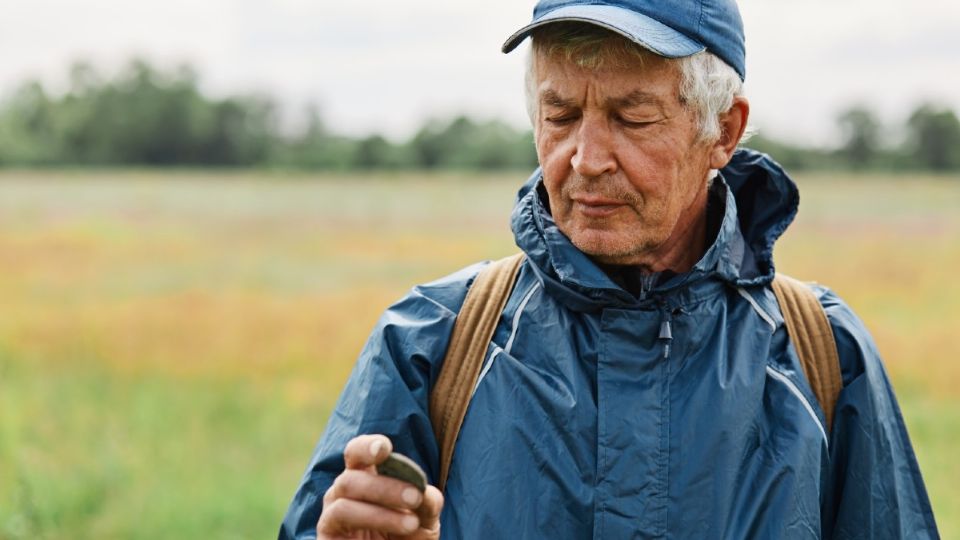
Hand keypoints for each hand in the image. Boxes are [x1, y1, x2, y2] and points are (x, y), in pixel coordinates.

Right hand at [317, 434, 443, 539]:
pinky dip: (371, 520)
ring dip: (381, 511)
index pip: (357, 453)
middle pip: (351, 477)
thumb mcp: (425, 521)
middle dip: (385, 485)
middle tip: (416, 497)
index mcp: (365, 477)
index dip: (367, 446)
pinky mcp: (325, 536)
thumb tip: (426, 493)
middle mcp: (343, 492)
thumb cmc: (408, 538)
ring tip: (412, 523)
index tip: (385, 448)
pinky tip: (394, 534)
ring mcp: (331, 514)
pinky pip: (339, 518)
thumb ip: (428, 504)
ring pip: (344, 501)